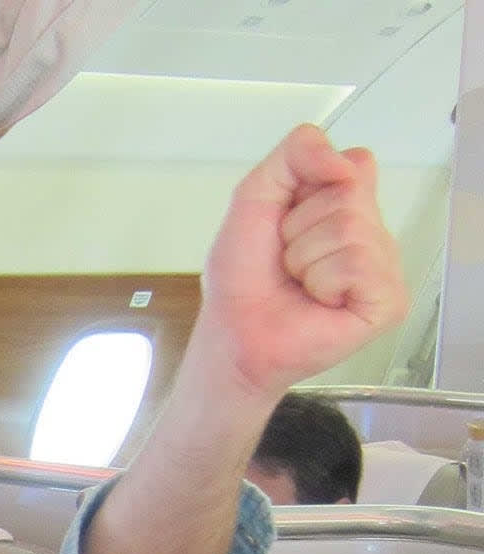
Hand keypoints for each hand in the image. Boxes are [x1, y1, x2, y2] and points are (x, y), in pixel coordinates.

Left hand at [196, 124, 407, 401]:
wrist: (234, 331)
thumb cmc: (242, 276)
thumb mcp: (254, 195)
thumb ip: (294, 154)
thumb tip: (346, 158)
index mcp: (346, 206)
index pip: (354, 162)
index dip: (310, 183)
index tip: (285, 216)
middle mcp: (370, 233)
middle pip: (350, 191)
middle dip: (299, 225)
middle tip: (287, 259)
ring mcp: (383, 267)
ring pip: (351, 228)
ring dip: (305, 257)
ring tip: (299, 281)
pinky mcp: (388, 301)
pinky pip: (359, 265)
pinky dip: (323, 281)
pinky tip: (319, 300)